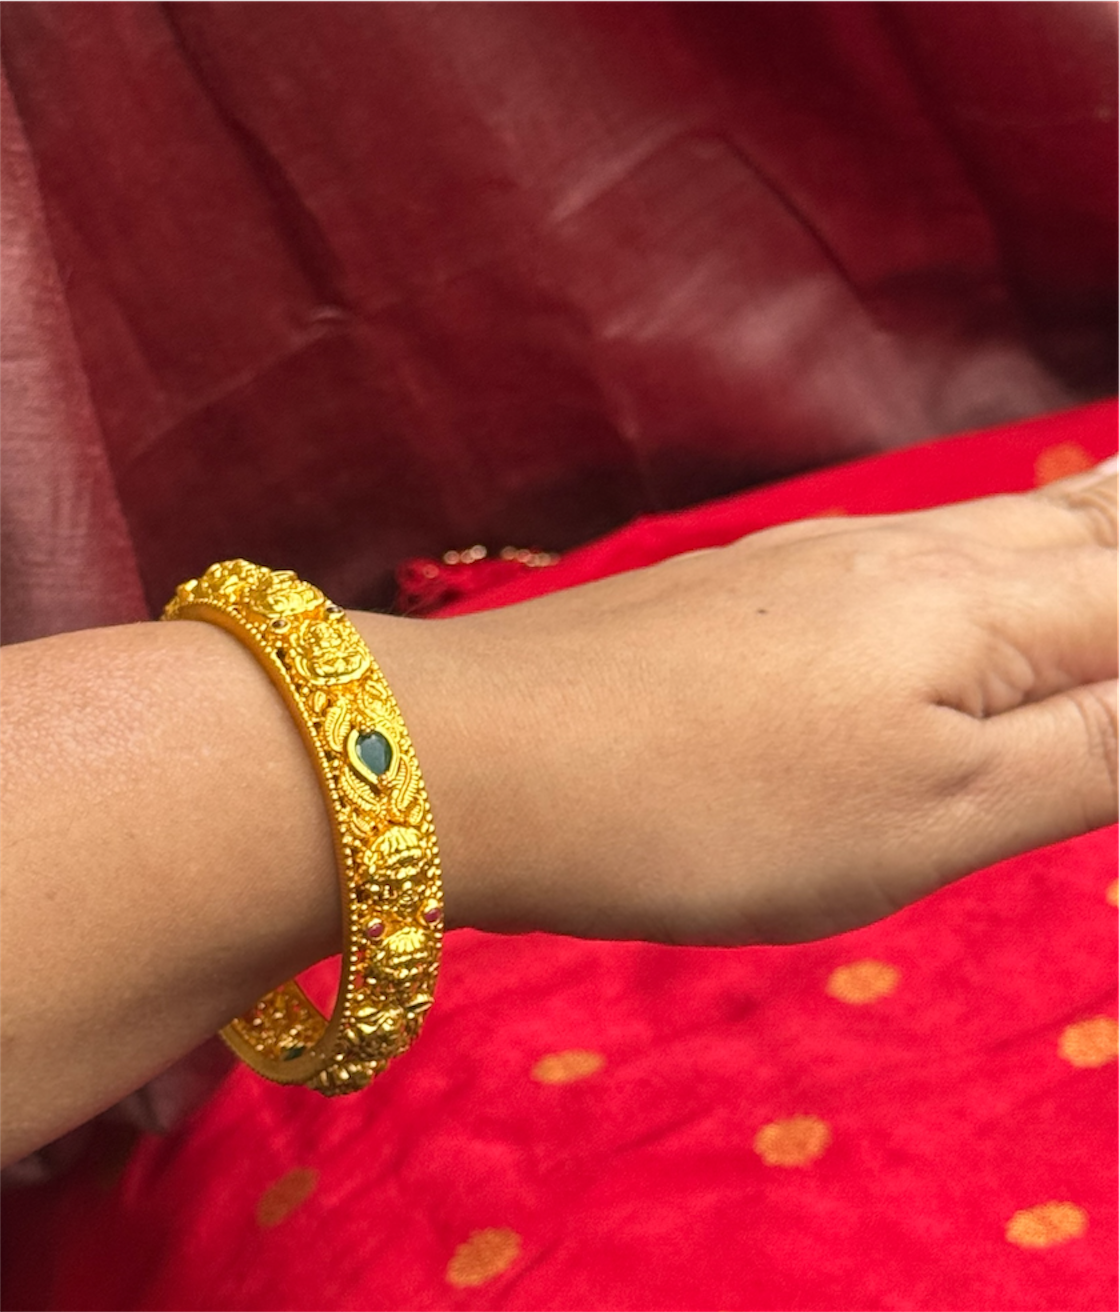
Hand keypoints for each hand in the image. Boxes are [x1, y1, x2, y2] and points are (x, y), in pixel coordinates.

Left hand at [368, 457, 1118, 945]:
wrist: (493, 756)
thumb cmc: (711, 810)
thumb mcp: (935, 816)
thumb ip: (1094, 747)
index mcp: (983, 615)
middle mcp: (911, 557)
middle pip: (1084, 525)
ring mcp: (817, 560)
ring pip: (990, 528)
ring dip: (1078, 514)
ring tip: (1115, 503)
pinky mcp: (747, 583)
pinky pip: (905, 549)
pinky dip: (974, 542)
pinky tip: (962, 553)